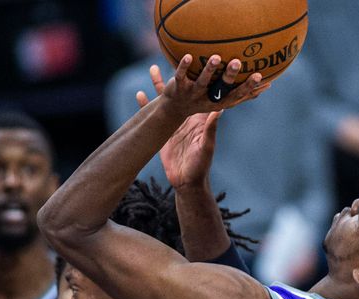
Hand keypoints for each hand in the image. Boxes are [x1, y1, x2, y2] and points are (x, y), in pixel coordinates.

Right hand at [137, 66, 222, 188]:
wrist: (187, 183)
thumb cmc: (200, 166)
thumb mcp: (206, 146)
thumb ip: (210, 129)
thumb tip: (219, 109)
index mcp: (199, 118)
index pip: (201, 93)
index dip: (201, 78)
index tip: (200, 60)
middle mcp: (187, 117)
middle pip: (181, 91)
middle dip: (176, 75)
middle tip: (174, 55)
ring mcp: (174, 123)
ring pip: (165, 100)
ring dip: (158, 85)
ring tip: (151, 69)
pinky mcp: (163, 132)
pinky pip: (152, 116)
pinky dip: (146, 106)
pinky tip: (139, 95)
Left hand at [154, 54, 269, 118]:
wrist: (173, 109)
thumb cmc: (204, 100)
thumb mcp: (225, 99)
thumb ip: (243, 94)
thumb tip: (269, 85)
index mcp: (220, 102)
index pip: (236, 95)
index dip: (248, 87)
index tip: (260, 76)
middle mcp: (207, 99)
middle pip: (220, 89)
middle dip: (230, 77)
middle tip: (238, 62)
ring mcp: (193, 94)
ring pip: (202, 82)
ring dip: (209, 70)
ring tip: (216, 57)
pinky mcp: (178, 88)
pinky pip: (181, 76)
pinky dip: (184, 67)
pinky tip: (188, 56)